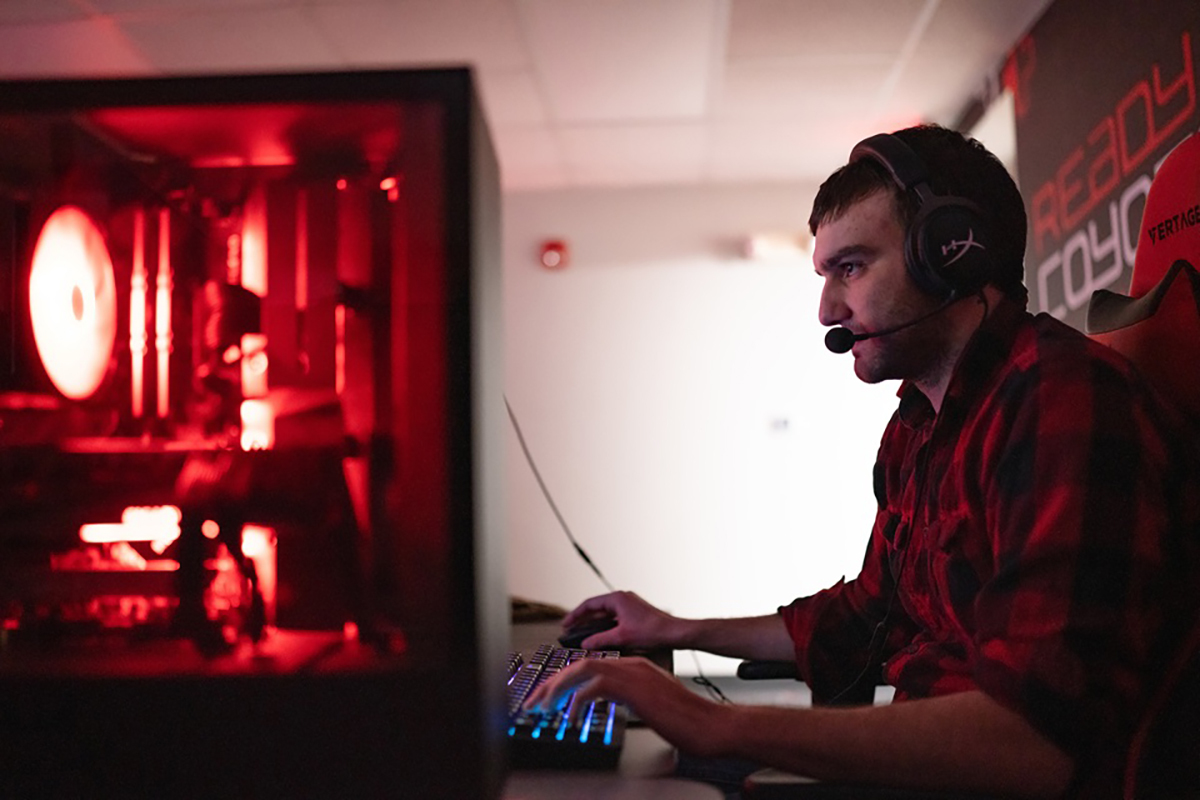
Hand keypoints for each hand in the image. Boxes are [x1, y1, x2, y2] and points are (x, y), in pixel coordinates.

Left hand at [522, 656, 729, 758]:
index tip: (548, 697)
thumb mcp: (650, 703)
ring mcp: (633, 674)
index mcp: (634, 665)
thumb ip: (628, 697)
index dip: (564, 680)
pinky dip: (577, 701)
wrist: (710, 725)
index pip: (590, 665)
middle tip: (535, 702)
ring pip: (583, 670)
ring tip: (543, 707)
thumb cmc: (687, 719)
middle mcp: (631, 664)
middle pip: (580, 664)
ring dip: (558, 689)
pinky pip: (596, 688)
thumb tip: (608, 703)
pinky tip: (571, 717)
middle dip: (552, 683)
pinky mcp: (635, 689)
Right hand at [562, 591, 685, 649]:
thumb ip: (600, 640)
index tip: (566, 624)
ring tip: (583, 634)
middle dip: (583, 620)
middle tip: (571, 630)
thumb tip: (586, 644)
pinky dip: (605, 626)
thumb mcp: (621, 637)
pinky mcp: (634, 614)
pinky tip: (601, 637)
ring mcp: (629, 605)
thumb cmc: (653, 631)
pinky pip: (614, 618)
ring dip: (594, 624)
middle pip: (596, 608)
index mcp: (617, 598)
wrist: (674, 633)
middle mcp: (623, 598)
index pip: (589, 604)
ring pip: (605, 614)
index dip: (575, 615)